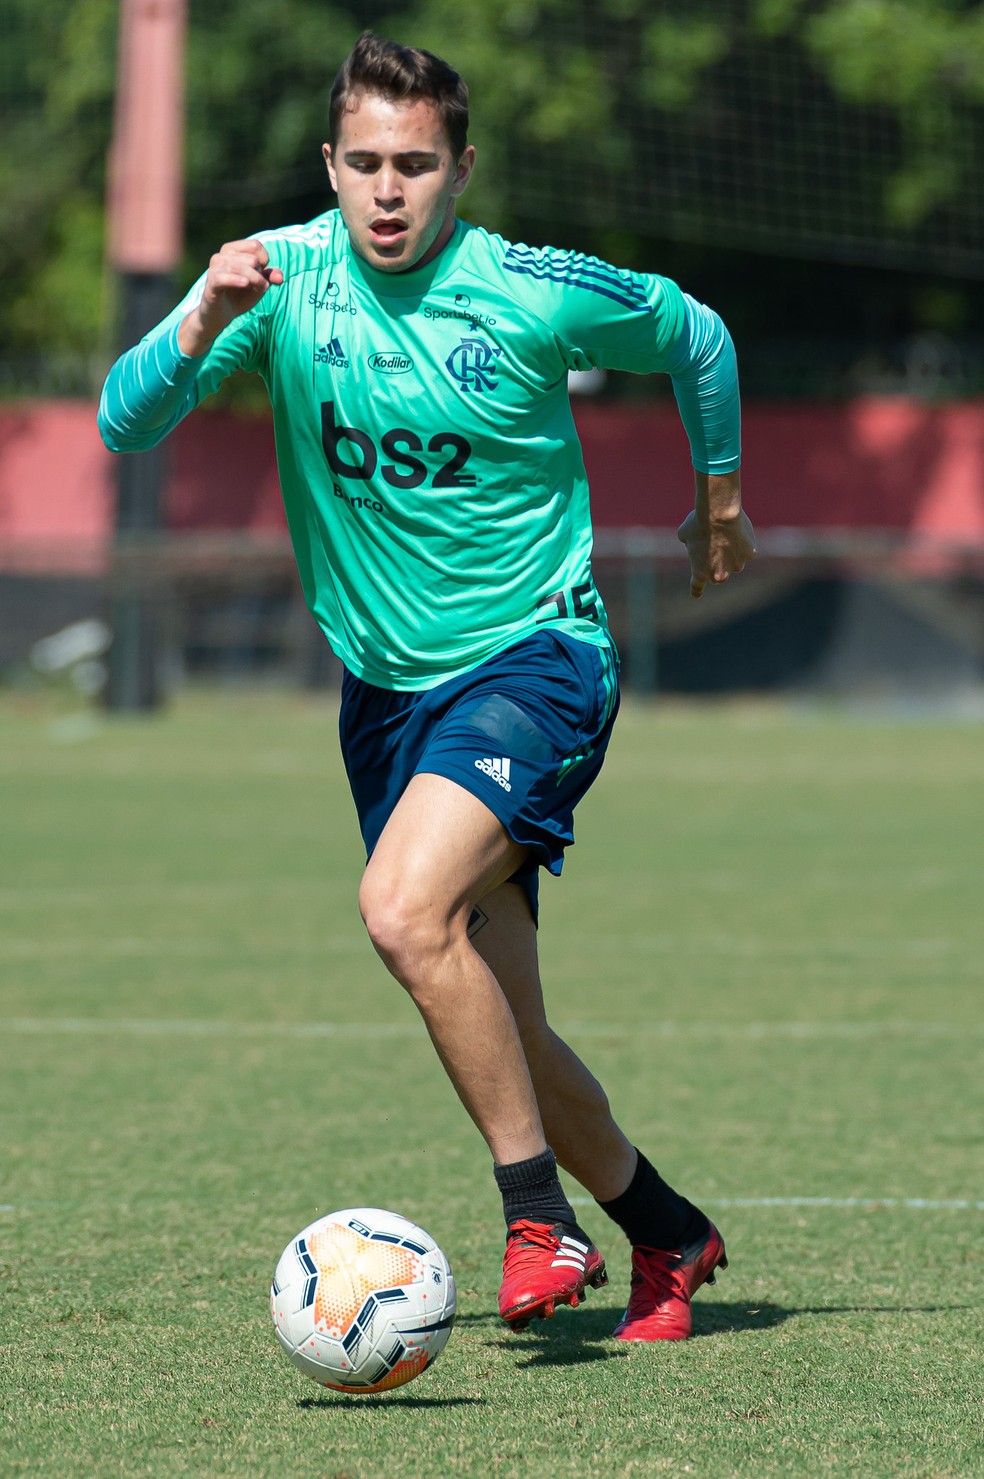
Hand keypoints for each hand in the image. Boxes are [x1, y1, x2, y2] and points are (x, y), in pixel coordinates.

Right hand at [178, 239, 283, 355]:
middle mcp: (221, 255)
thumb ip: (270, 278)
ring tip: (257, 290)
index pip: (255, 245)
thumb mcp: (258, 286)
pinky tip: (245, 284)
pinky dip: (236, 280)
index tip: (262, 274)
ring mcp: (214, 268)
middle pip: (252, 259)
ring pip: (240, 267)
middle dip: (260, 275)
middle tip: (258, 287)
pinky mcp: (211, 282)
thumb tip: (280, 277)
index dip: (264, 260)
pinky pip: (222, 277)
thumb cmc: (239, 296)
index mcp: (232, 250)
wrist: (221, 314)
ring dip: (255, 280)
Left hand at [677, 472, 756, 599]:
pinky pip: (746, 551)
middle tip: (714, 548)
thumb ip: (690, 545)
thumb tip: (695, 544)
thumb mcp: (685, 534)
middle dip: (716, 566)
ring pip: (734, 563)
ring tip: (726, 534)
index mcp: (700, 573)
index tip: (696, 594)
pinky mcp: (750, 554)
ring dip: (731, 554)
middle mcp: (719, 574)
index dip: (696, 590)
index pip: (697, 587)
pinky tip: (737, 530)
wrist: (720, 513)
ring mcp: (737, 565)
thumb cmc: (698, 522)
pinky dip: (743, 544)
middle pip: (718, 576)